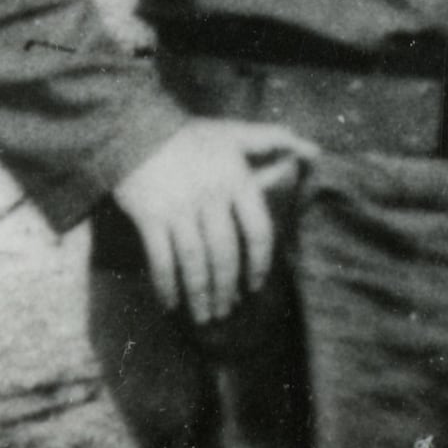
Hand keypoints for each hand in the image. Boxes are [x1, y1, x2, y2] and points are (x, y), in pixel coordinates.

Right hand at [109, 118, 315, 323]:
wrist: (135, 131)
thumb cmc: (189, 137)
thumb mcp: (233, 134)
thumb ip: (272, 142)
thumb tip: (313, 150)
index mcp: (235, 180)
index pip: (258, 229)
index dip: (260, 262)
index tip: (256, 285)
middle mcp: (210, 197)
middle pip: (225, 253)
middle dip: (227, 287)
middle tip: (227, 312)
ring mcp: (178, 208)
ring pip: (194, 261)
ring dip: (200, 293)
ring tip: (204, 316)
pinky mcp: (149, 216)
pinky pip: (160, 258)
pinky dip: (166, 284)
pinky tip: (170, 305)